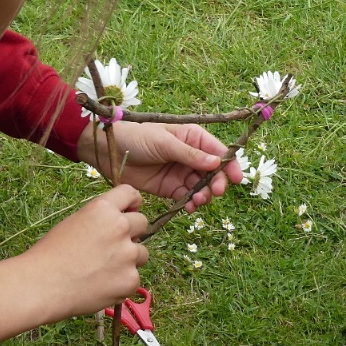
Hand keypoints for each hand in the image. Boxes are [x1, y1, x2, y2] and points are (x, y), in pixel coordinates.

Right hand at [0, 184, 149, 337]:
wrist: (41, 286)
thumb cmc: (51, 254)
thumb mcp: (75, 222)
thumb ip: (100, 219)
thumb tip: (121, 224)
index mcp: (103, 209)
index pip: (130, 193)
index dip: (131, 202)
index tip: (130, 210)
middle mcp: (120, 227)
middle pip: (142, 223)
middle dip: (132, 233)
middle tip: (113, 247)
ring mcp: (128, 254)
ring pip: (142, 253)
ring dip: (129, 260)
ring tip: (103, 270)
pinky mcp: (130, 279)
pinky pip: (134, 278)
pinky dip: (121, 283)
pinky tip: (100, 286)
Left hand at [77, 120, 242, 207]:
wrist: (109, 151)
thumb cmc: (137, 138)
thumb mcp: (164, 142)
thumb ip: (190, 154)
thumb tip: (216, 163)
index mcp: (192, 138)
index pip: (218, 151)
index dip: (229, 165)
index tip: (236, 179)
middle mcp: (190, 156)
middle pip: (213, 173)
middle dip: (217, 183)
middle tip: (215, 192)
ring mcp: (180, 173)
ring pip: (201, 187)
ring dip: (204, 195)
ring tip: (199, 201)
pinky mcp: (169, 188)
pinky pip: (186, 197)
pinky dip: (191, 203)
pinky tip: (190, 207)